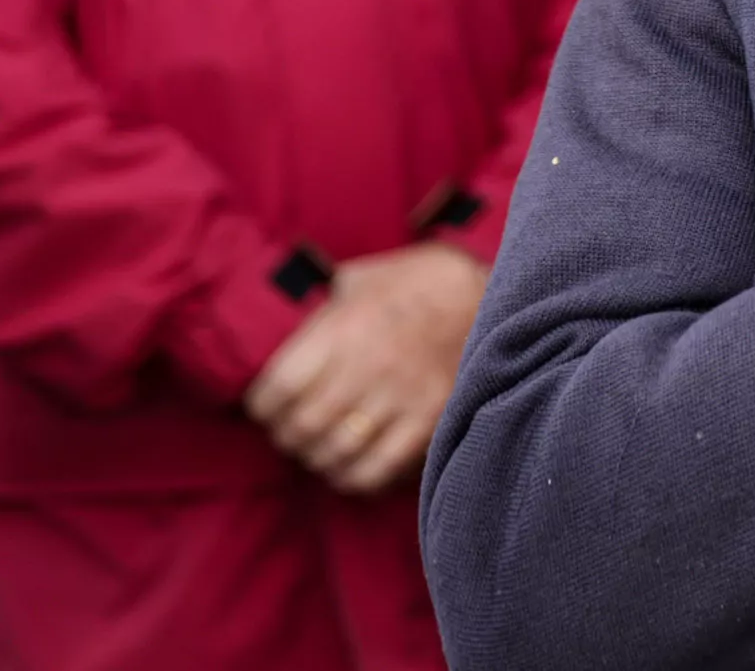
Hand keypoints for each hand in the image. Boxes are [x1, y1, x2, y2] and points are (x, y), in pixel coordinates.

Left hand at [244, 242, 487, 493]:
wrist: (491, 290)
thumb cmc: (420, 280)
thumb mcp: (364, 277)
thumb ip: (324, 310)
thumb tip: (288, 328)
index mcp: (344, 328)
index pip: (276, 390)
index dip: (262, 405)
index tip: (267, 406)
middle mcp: (367, 366)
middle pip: (301, 426)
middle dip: (288, 434)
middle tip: (291, 431)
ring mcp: (400, 396)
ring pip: (334, 452)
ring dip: (318, 456)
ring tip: (319, 448)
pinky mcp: (429, 419)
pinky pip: (376, 469)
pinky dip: (352, 476)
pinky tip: (349, 465)